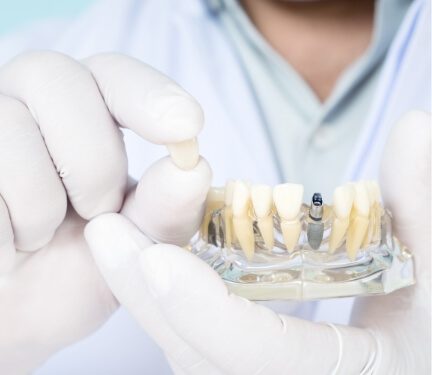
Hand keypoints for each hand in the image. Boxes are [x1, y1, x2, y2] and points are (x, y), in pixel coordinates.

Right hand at [0, 51, 209, 372]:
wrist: (17, 308)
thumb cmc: (77, 266)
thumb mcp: (132, 241)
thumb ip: (165, 208)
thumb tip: (194, 169)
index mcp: (84, 109)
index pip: (116, 74)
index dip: (150, 94)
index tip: (186, 125)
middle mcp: (29, 100)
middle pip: (61, 80)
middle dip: (93, 162)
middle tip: (96, 213)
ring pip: (8, 125)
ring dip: (42, 205)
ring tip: (40, 237)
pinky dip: (6, 226)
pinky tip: (8, 244)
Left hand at [86, 111, 429, 373]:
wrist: (405, 358)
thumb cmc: (421, 326)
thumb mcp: (427, 272)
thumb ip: (418, 206)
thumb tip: (414, 128)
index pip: (264, 360)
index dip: (212, 318)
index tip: (160, 261)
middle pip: (199, 357)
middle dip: (147, 298)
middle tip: (106, 232)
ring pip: (185, 348)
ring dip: (143, 293)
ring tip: (112, 235)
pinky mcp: (237, 362)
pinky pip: (191, 337)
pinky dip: (162, 298)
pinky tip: (148, 253)